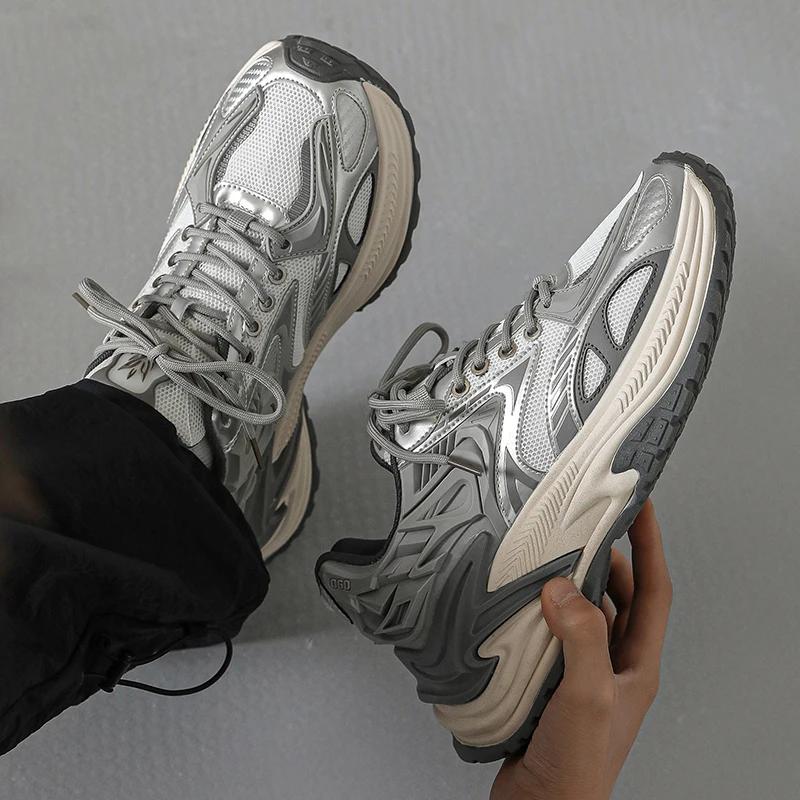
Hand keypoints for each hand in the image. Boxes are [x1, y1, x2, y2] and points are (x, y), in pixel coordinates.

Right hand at [491, 500, 671, 799]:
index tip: (641, 508)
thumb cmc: (576, 768)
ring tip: (550, 557)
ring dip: (569, 584)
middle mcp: (614, 664)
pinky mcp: (552, 679)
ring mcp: (583, 671)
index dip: (650, 546)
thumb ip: (583, 639)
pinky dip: (540, 611)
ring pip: (583, 611)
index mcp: (637, 664)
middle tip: (585, 526)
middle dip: (605, 558)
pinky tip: (521, 602)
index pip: (654, 591)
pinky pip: (552, 631)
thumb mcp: (588, 695)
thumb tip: (563, 589)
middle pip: (620, 595)